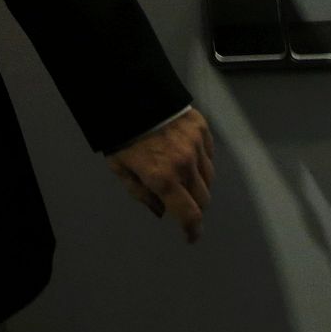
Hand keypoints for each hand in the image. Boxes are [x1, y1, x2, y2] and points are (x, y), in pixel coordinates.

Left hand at [106, 108, 214, 242]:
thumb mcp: (121, 168)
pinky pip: (209, 155)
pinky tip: (189, 157)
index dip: (193, 230)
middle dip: (195, 207)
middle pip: (203, 198)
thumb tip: (161, 212)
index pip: (189, 214)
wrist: (131, 95)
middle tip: (183, 203)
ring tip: (185, 178)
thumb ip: (141, 194)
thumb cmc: (122, 135)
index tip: (191, 236)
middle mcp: (185, 165)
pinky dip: (202, 162)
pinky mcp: (202, 129)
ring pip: (209, 178)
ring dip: (199, 184)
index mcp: (163, 179)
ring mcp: (197, 146)